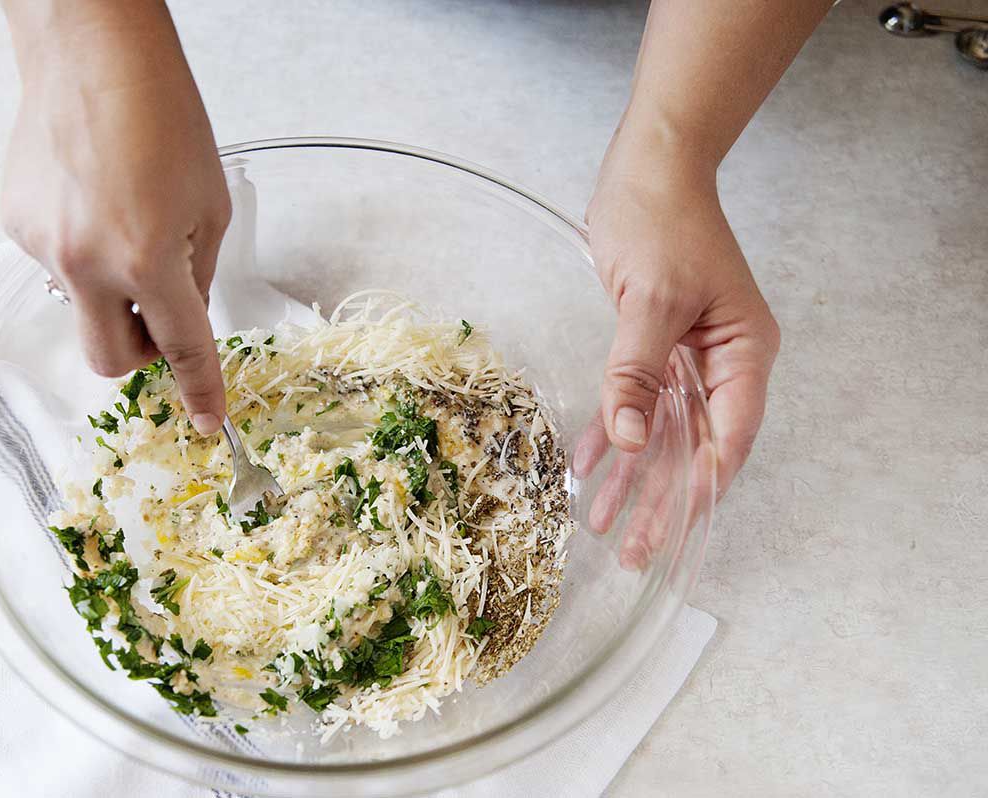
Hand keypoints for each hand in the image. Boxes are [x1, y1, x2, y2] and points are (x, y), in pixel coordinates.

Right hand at [0, 2, 229, 434]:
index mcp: (146, 259)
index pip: (181, 347)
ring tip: (125, 215)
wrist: (92, 56)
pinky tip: (92, 198)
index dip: (200, 389)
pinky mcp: (15, 225)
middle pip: (109, 360)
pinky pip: (57, 263)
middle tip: (162, 314)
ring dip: (112, 286)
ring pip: (83, 304)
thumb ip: (198, 274)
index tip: (209, 421)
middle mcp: (85, 264)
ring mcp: (42, 247)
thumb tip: (185, 315)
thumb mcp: (210, 205)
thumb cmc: (164, 117)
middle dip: (142, 354)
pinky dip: (83, 249)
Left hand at [575, 147, 779, 566]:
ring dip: (630, 478)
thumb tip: (626, 437)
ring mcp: (688, 358)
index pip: (729, 436)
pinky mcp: (655, 348)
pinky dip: (608, 433)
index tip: (672, 531)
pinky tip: (584, 467)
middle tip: (633, 551)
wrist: (648, 168)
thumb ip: (635, 370)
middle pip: (693, 447)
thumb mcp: (648, 298)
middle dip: (660, 500)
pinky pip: (634, 403)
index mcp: (742, 353)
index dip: (700, 488)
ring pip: (660, 434)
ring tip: (602, 525)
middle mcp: (722, 364)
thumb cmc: (660, 221)